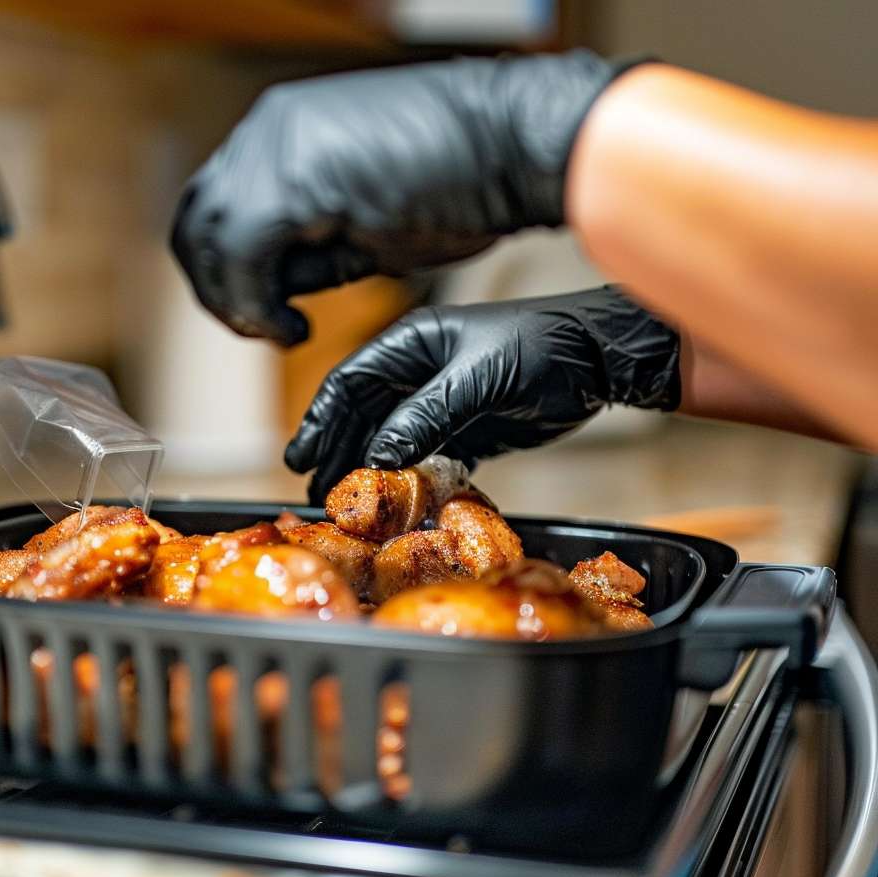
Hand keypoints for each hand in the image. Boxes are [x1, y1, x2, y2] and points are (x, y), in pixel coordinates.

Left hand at [170, 50, 636, 345]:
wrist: (516, 144)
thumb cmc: (465, 180)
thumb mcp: (368, 216)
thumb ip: (315, 243)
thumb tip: (280, 283)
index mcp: (286, 131)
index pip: (217, 204)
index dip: (228, 269)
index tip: (265, 311)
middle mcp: (270, 130)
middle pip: (197, 220)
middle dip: (220, 288)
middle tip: (260, 328)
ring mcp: (277, 147)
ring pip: (207, 238)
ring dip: (234, 300)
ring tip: (279, 332)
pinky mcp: (294, 178)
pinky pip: (240, 254)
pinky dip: (255, 303)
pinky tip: (293, 328)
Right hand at [284, 287, 680, 501]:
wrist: (600, 361)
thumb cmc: (539, 347)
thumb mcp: (476, 378)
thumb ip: (424, 415)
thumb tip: (378, 456)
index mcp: (412, 344)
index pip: (350, 382)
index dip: (321, 419)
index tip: (301, 456)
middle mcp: (419, 373)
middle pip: (363, 416)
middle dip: (338, 451)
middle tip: (317, 492)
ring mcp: (442, 404)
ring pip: (391, 441)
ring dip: (370, 472)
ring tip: (348, 505)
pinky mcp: (468, 432)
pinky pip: (426, 459)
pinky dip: (410, 481)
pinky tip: (396, 506)